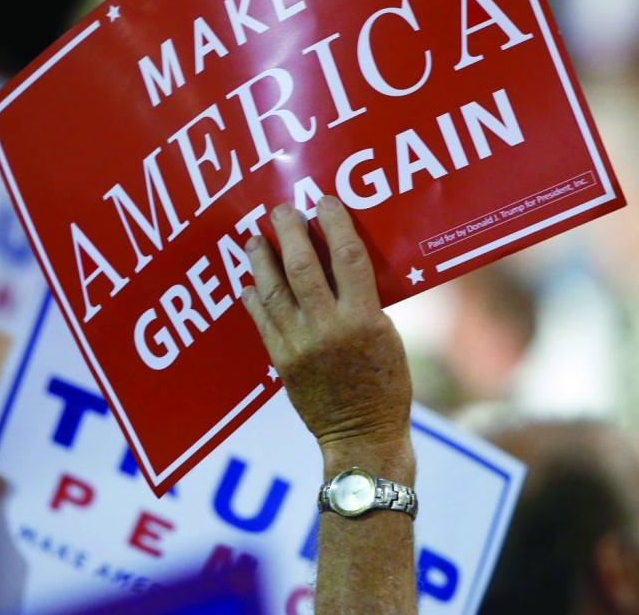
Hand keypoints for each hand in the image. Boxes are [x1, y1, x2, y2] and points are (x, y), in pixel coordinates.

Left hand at [242, 197, 413, 475]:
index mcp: (365, 320)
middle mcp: (328, 329)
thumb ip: (366, 300)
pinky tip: (248, 281)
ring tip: (254, 238)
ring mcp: (300, 345)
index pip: (347, 258)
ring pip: (273, 290)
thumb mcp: (389, 336)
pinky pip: (262, 321)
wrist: (362, 437)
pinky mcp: (281, 362)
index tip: (324, 201)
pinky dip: (254, 297)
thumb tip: (342, 262)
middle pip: (302, 267)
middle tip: (281, 210)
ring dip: (262, 259)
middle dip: (289, 232)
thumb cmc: (387, 386)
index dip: (335, 223)